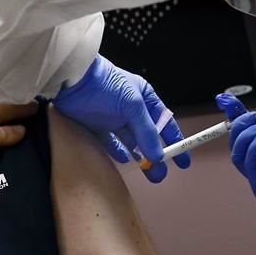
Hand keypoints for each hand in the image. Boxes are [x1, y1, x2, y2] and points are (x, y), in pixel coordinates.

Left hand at [54, 55, 188, 182]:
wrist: (73, 80)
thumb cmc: (107, 86)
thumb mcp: (133, 106)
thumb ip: (146, 132)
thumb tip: (159, 157)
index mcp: (144, 98)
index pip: (164, 122)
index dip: (175, 141)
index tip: (182, 161)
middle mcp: (131, 109)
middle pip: (148, 136)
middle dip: (156, 155)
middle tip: (160, 174)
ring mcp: (113, 118)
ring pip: (131, 141)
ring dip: (139, 156)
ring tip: (147, 172)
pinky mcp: (97, 126)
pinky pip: (111, 142)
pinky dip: (118, 151)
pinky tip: (125, 159)